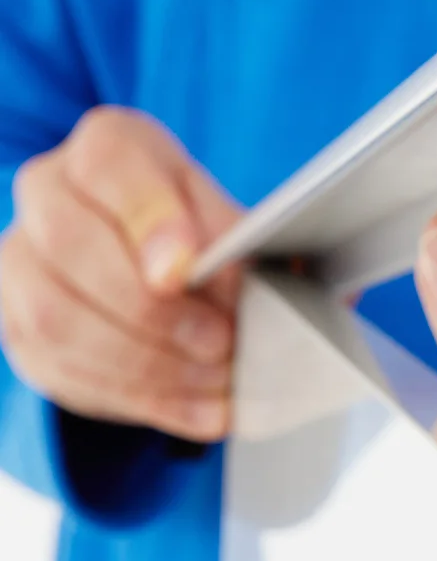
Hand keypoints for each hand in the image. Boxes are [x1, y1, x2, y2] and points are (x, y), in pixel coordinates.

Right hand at [1, 107, 242, 441]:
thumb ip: (249, 245)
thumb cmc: (206, 238)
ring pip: (58, 315)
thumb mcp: (236, 226)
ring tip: (220, 384)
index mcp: (110, 149)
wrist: (154, 272)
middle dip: (152, 308)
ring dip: (149, 362)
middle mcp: (49, 192)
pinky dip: (144, 398)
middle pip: (71, 243)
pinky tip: (202, 412)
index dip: (149, 217)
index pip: (110, 164)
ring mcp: (21, 261)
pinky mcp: (20, 330)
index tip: (185, 269)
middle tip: (222, 343)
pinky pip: (64, 369)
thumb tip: (285, 280)